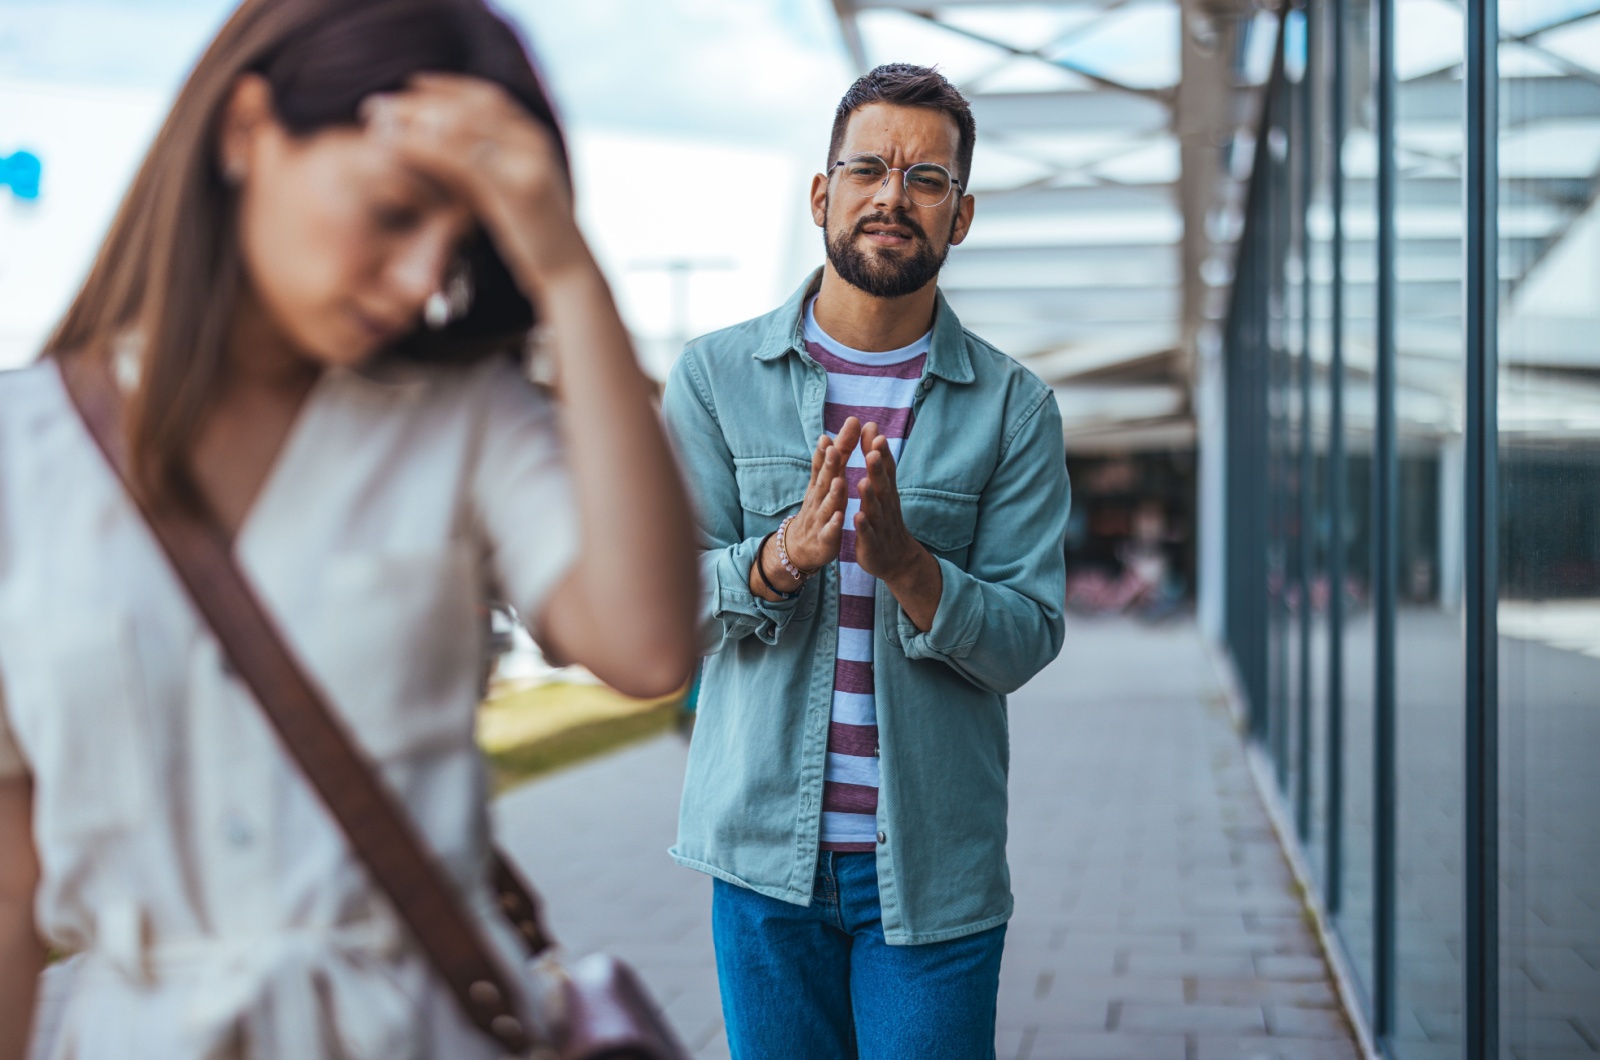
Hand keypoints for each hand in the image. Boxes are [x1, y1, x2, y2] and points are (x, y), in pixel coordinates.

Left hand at [361, 74, 589, 300]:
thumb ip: (480, 168)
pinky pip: (464, 160)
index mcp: (533, 138)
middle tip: (377, 103)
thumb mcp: (504, 194)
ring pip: (464, 127)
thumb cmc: (532, 237)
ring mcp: (530, 163)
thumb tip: (436, 146)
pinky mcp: (519, 190)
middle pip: (471, 106)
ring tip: (379, 123)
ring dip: (416, 120)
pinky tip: (398, 149)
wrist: (567, 272)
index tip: (410, 86)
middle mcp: (534, 141)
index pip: (487, 97)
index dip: (446, 87)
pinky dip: (426, 149)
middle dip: (421, 101)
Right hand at [749, 420, 860, 599]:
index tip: (837, 430)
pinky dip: (833, 525)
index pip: (825, 463)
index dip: (829, 447)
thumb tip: (844, 426)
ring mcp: (820, 519)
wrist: (800, 546)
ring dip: (833, 493)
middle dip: (829, 464)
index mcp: (821, 484)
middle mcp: (818, 498)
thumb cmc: (818, 507)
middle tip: (833, 447)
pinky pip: (829, 532)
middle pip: (823, 479)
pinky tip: (839, 518)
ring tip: (840, 481)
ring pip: (826, 505)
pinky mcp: (825, 539)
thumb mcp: (827, 481)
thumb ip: (838, 456)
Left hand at [855, 422, 942, 630]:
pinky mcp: (871, 543)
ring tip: (863, 482)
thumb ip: (877, 460)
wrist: (896, 559)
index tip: (874, 430)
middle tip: (873, 450)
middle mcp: (885, 505)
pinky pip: (867, 533)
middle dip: (877, 467)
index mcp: (885, 491)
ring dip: (869, 496)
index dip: (880, 450)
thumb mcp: (882, 487)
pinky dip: (863, 526)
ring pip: (874, 508)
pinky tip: (857, 517)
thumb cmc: (885, 518)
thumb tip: (873, 428)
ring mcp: (879, 524)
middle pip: (882, 484)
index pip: (885, 467)